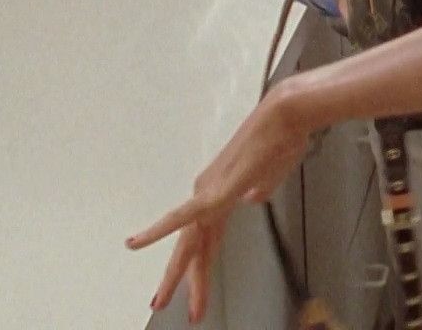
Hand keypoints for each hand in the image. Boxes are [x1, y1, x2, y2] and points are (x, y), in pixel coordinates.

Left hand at [125, 89, 311, 321]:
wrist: (285, 118)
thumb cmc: (284, 141)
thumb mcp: (272, 176)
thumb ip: (261, 190)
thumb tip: (253, 200)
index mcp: (222, 194)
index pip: (207, 240)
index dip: (200, 267)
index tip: (194, 291)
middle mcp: (208, 194)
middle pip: (191, 246)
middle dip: (177, 280)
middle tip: (161, 303)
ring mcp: (209, 192)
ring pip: (187, 242)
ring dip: (177, 275)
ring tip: (162, 300)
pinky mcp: (215, 190)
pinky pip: (181, 216)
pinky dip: (158, 230)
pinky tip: (136, 242)